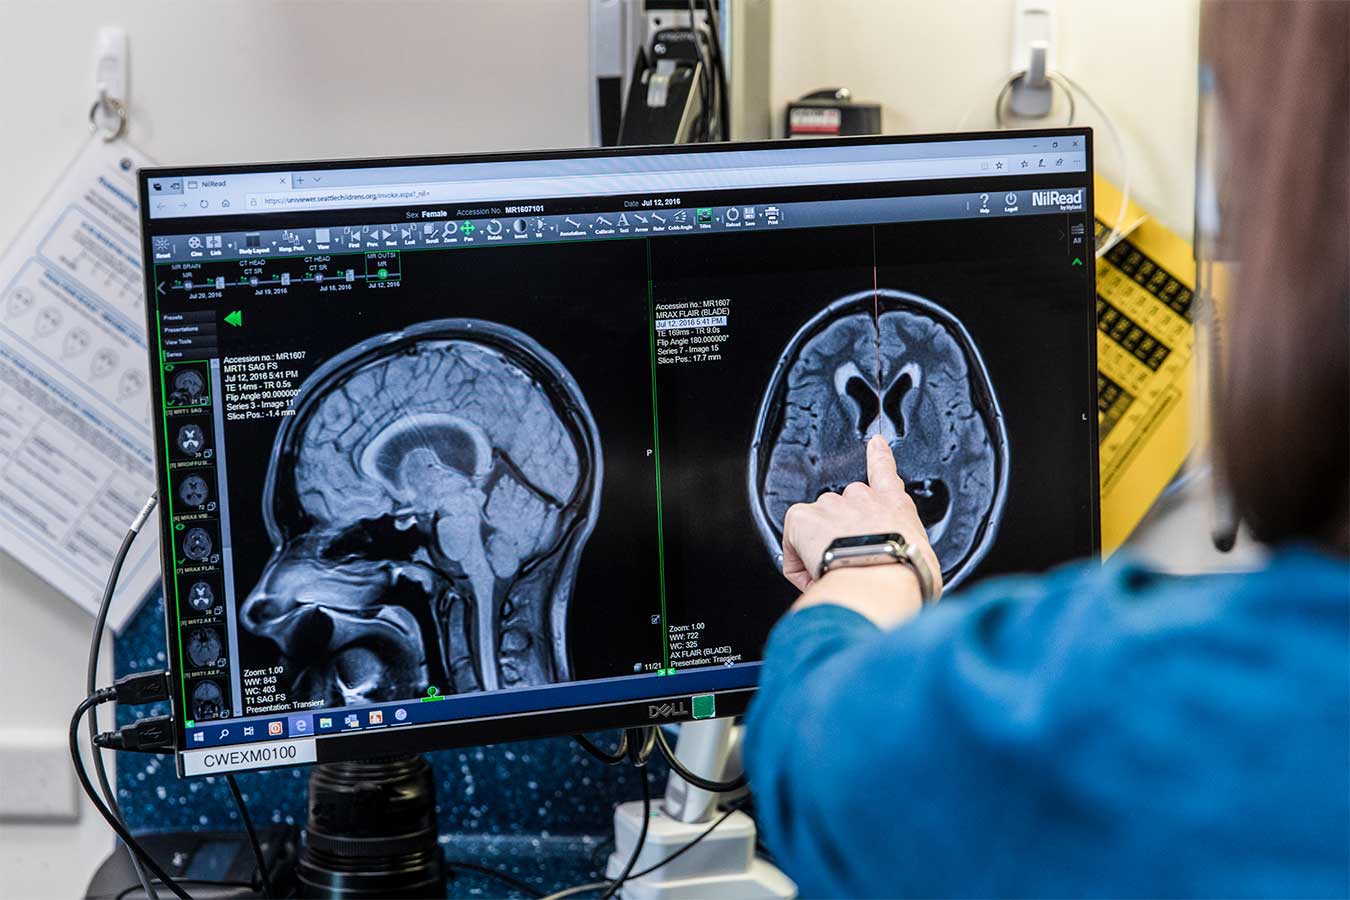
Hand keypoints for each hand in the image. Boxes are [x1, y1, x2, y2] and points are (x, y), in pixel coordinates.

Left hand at [780, 434, 941, 597]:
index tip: (875, 443)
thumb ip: (910, 553)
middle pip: (843, 508)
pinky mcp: (803, 517)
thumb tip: (904, 568)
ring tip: (834, 573)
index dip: (878, 456)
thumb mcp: (924, 560)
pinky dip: (797, 562)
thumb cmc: (905, 576)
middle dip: (840, 533)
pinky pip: (791, 541)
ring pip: (816, 526)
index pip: (885, 472)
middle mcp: (862, 498)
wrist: (880, 581)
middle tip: (848, 562)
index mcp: (894, 506)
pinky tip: (813, 576)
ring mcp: (831, 504)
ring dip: (820, 548)